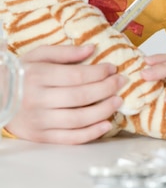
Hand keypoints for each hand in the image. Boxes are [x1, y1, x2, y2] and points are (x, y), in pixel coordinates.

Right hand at [5, 44, 126, 144]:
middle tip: (121, 82)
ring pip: (78, 119)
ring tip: (117, 101)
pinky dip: (91, 133)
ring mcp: (40, 121)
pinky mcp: (41, 137)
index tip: (112, 68)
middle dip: (106, 89)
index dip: (99, 72)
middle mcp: (40, 100)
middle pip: (81, 97)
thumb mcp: (39, 55)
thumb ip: (65, 52)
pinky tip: (106, 124)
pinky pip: (70, 138)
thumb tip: (91, 48)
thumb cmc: (21, 73)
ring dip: (103, 111)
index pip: (77, 76)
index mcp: (40, 77)